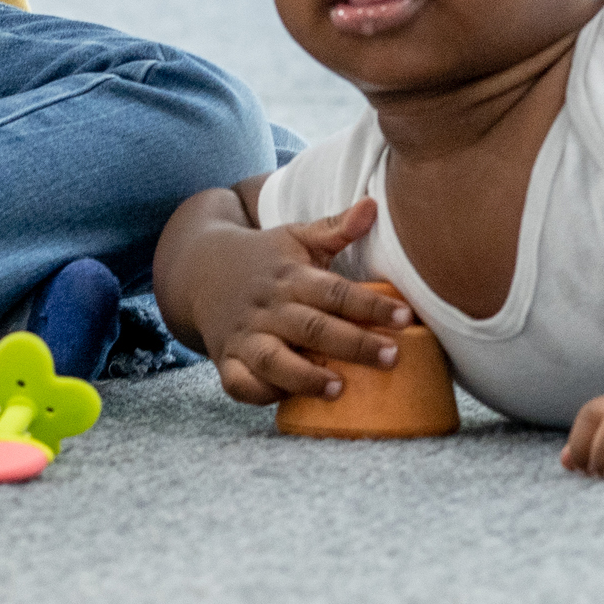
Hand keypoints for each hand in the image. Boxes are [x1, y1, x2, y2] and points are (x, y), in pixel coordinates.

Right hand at [195, 198, 417, 405]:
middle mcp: (268, 308)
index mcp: (290, 277)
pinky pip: (238, 383)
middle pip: (311, 328)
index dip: (369, 305)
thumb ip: (335, 227)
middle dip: (352, 344)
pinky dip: (259, 393)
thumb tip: (373, 205)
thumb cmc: (263, 258)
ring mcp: (245, 336)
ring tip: (339, 388)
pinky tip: (286, 398)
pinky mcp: (227, 360)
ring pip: (273, 360)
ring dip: (305, 376)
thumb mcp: (295, 236)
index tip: (404, 316)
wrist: (199, 268)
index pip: (333, 291)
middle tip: (391, 356)